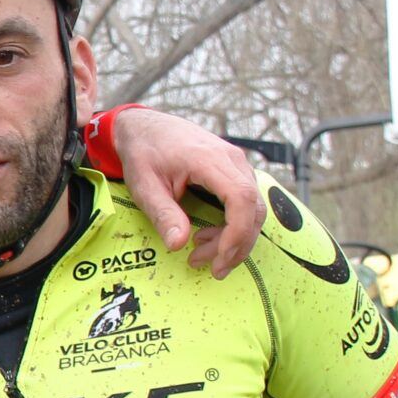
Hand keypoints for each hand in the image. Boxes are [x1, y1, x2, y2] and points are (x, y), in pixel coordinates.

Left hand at [107, 106, 266, 278]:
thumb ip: (163, 214)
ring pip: (253, 208)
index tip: (220, 258)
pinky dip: (233, 225)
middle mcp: (232, 159)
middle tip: (212, 269)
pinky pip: (245, 203)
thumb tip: (178, 244)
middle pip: (254, 208)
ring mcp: (237, 164)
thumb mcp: (144, 186)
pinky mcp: (235, 171)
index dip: (238, 233)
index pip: (242, 198)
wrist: (146, 127)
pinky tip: (207, 237)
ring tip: (201, 255)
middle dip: (237, 245)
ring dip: (234, 238)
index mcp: (210, 159)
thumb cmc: (144, 153)